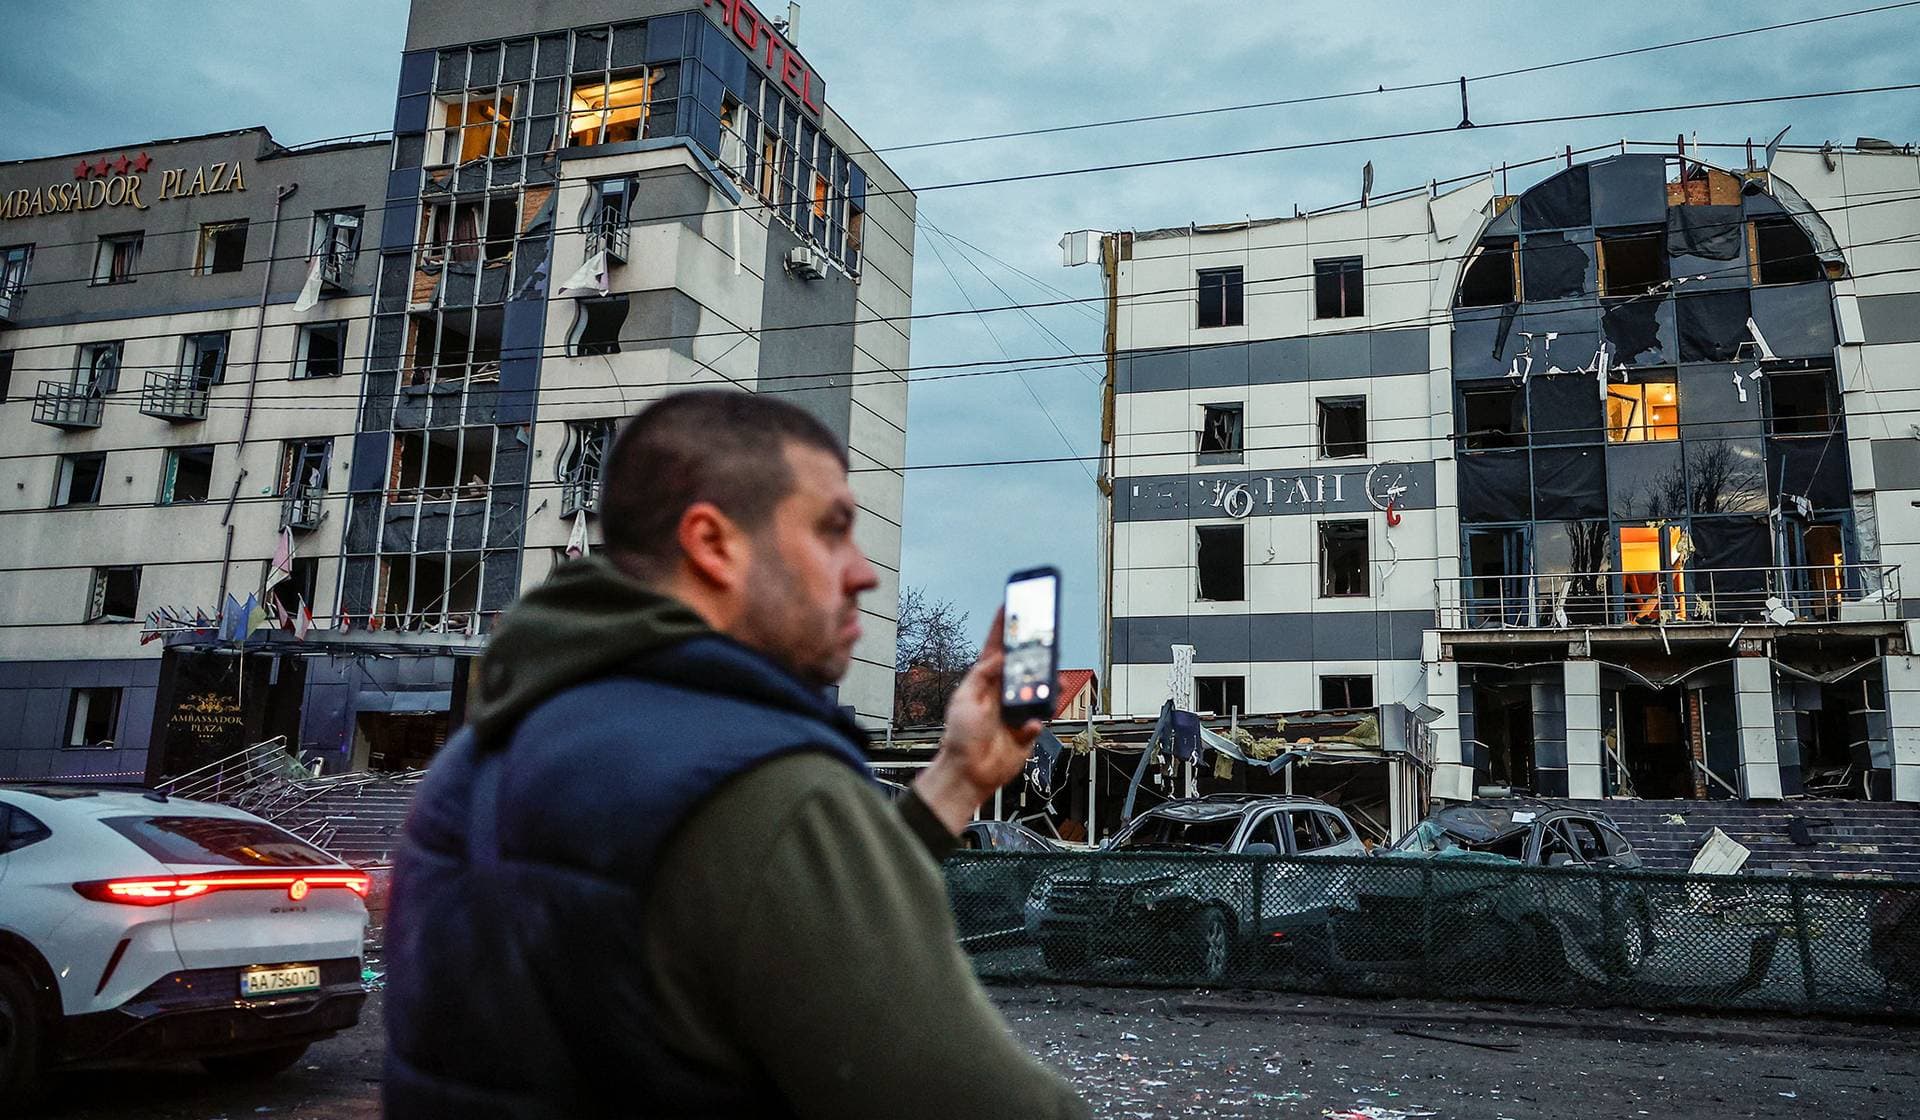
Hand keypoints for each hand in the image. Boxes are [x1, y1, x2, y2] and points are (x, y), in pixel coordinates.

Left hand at [912, 608, 1043, 834]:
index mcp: (985, 681)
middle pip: (1024, 664)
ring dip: (1046, 685)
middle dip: (1036, 652)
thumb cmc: (960, 738)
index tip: (1011, 603)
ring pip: (1039, 689)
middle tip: (1046, 641)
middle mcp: (1002, 692)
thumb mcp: (964, 700)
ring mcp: (1017, 709)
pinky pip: (1042, 718)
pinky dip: (1038, 719)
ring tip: (1050, 682)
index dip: (1004, 626)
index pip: (997, 647)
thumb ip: (981, 676)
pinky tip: (1030, 723)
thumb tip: (998, 658)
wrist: (969, 772)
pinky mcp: (1028, 729)